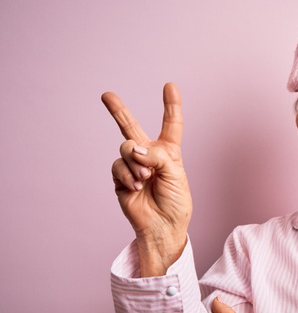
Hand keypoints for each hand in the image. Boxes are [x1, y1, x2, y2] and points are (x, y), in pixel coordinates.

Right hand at [102, 83, 191, 276]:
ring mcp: (133, 166)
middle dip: (118, 110)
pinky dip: (127, 175)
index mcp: (169, 152)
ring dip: (136, 163)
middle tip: (106, 95)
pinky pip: (118, 166)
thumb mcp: (176, 174)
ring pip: (126, 148)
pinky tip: (136, 186)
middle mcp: (149, 155)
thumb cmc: (175, 202)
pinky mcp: (120, 178)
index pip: (171, 125)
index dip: (170, 105)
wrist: (162, 226)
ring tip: (145, 180)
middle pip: (131, 128)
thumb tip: (133, 148)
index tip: (170, 86)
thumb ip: (157, 156)